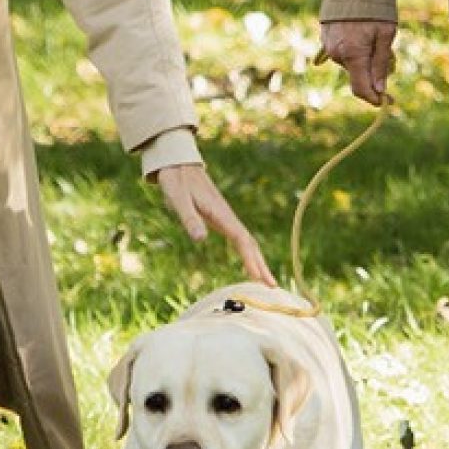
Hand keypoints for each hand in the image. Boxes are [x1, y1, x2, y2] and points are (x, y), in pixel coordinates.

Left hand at [150, 162, 274, 286]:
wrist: (177, 161)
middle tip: (273, 287)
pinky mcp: (220, 217)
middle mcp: (226, 215)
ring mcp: (225, 216)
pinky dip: (247, 252)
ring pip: (246, 241)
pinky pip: (239, 238)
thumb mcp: (178, 199)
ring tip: (265, 280)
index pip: (241, 239)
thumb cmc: (176, 180)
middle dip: (261, 264)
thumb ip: (189, 218)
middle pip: (249, 243)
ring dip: (257, 260)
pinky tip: (249, 262)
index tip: (259, 277)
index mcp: (219, 213)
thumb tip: (201, 239)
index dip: (250, 259)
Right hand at [316, 19, 396, 105]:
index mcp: (353, 54)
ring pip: (352, 63)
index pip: (361, 88)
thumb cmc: (373, 10)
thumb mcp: (385, 36)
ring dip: (365, 60)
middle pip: (358, 75)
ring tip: (377, 39)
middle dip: (374, 73)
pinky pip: (344, 53)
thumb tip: (380, 90)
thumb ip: (381, 64)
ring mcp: (329, 47)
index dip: (374, 98)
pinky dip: (355, 51)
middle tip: (392, 59)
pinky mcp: (326, 40)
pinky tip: (363, 36)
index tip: (385, 102)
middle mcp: (337, 54)